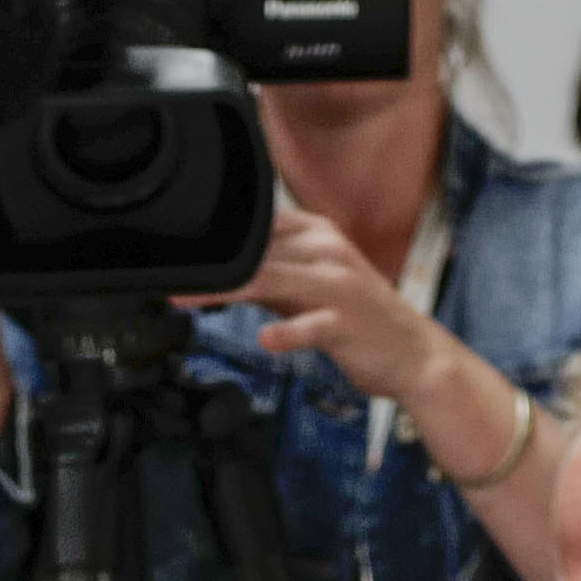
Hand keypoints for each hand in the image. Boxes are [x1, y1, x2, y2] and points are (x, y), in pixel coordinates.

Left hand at [192, 200, 465, 420]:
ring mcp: (339, 287)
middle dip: (209, 267)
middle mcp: (327, 252)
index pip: (256, 226)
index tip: (176, 253)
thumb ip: (267, 275)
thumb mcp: (308, 287)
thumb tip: (214, 273)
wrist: (414, 354)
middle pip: (256, 253)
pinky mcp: (346, 324)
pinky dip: (286, 333)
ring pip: (273, 280)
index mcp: (317, 234)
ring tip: (187, 300)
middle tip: (165, 279)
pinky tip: (265, 340)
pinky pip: (310, 326)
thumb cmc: (356, 320)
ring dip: (226, 291)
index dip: (215, 239)